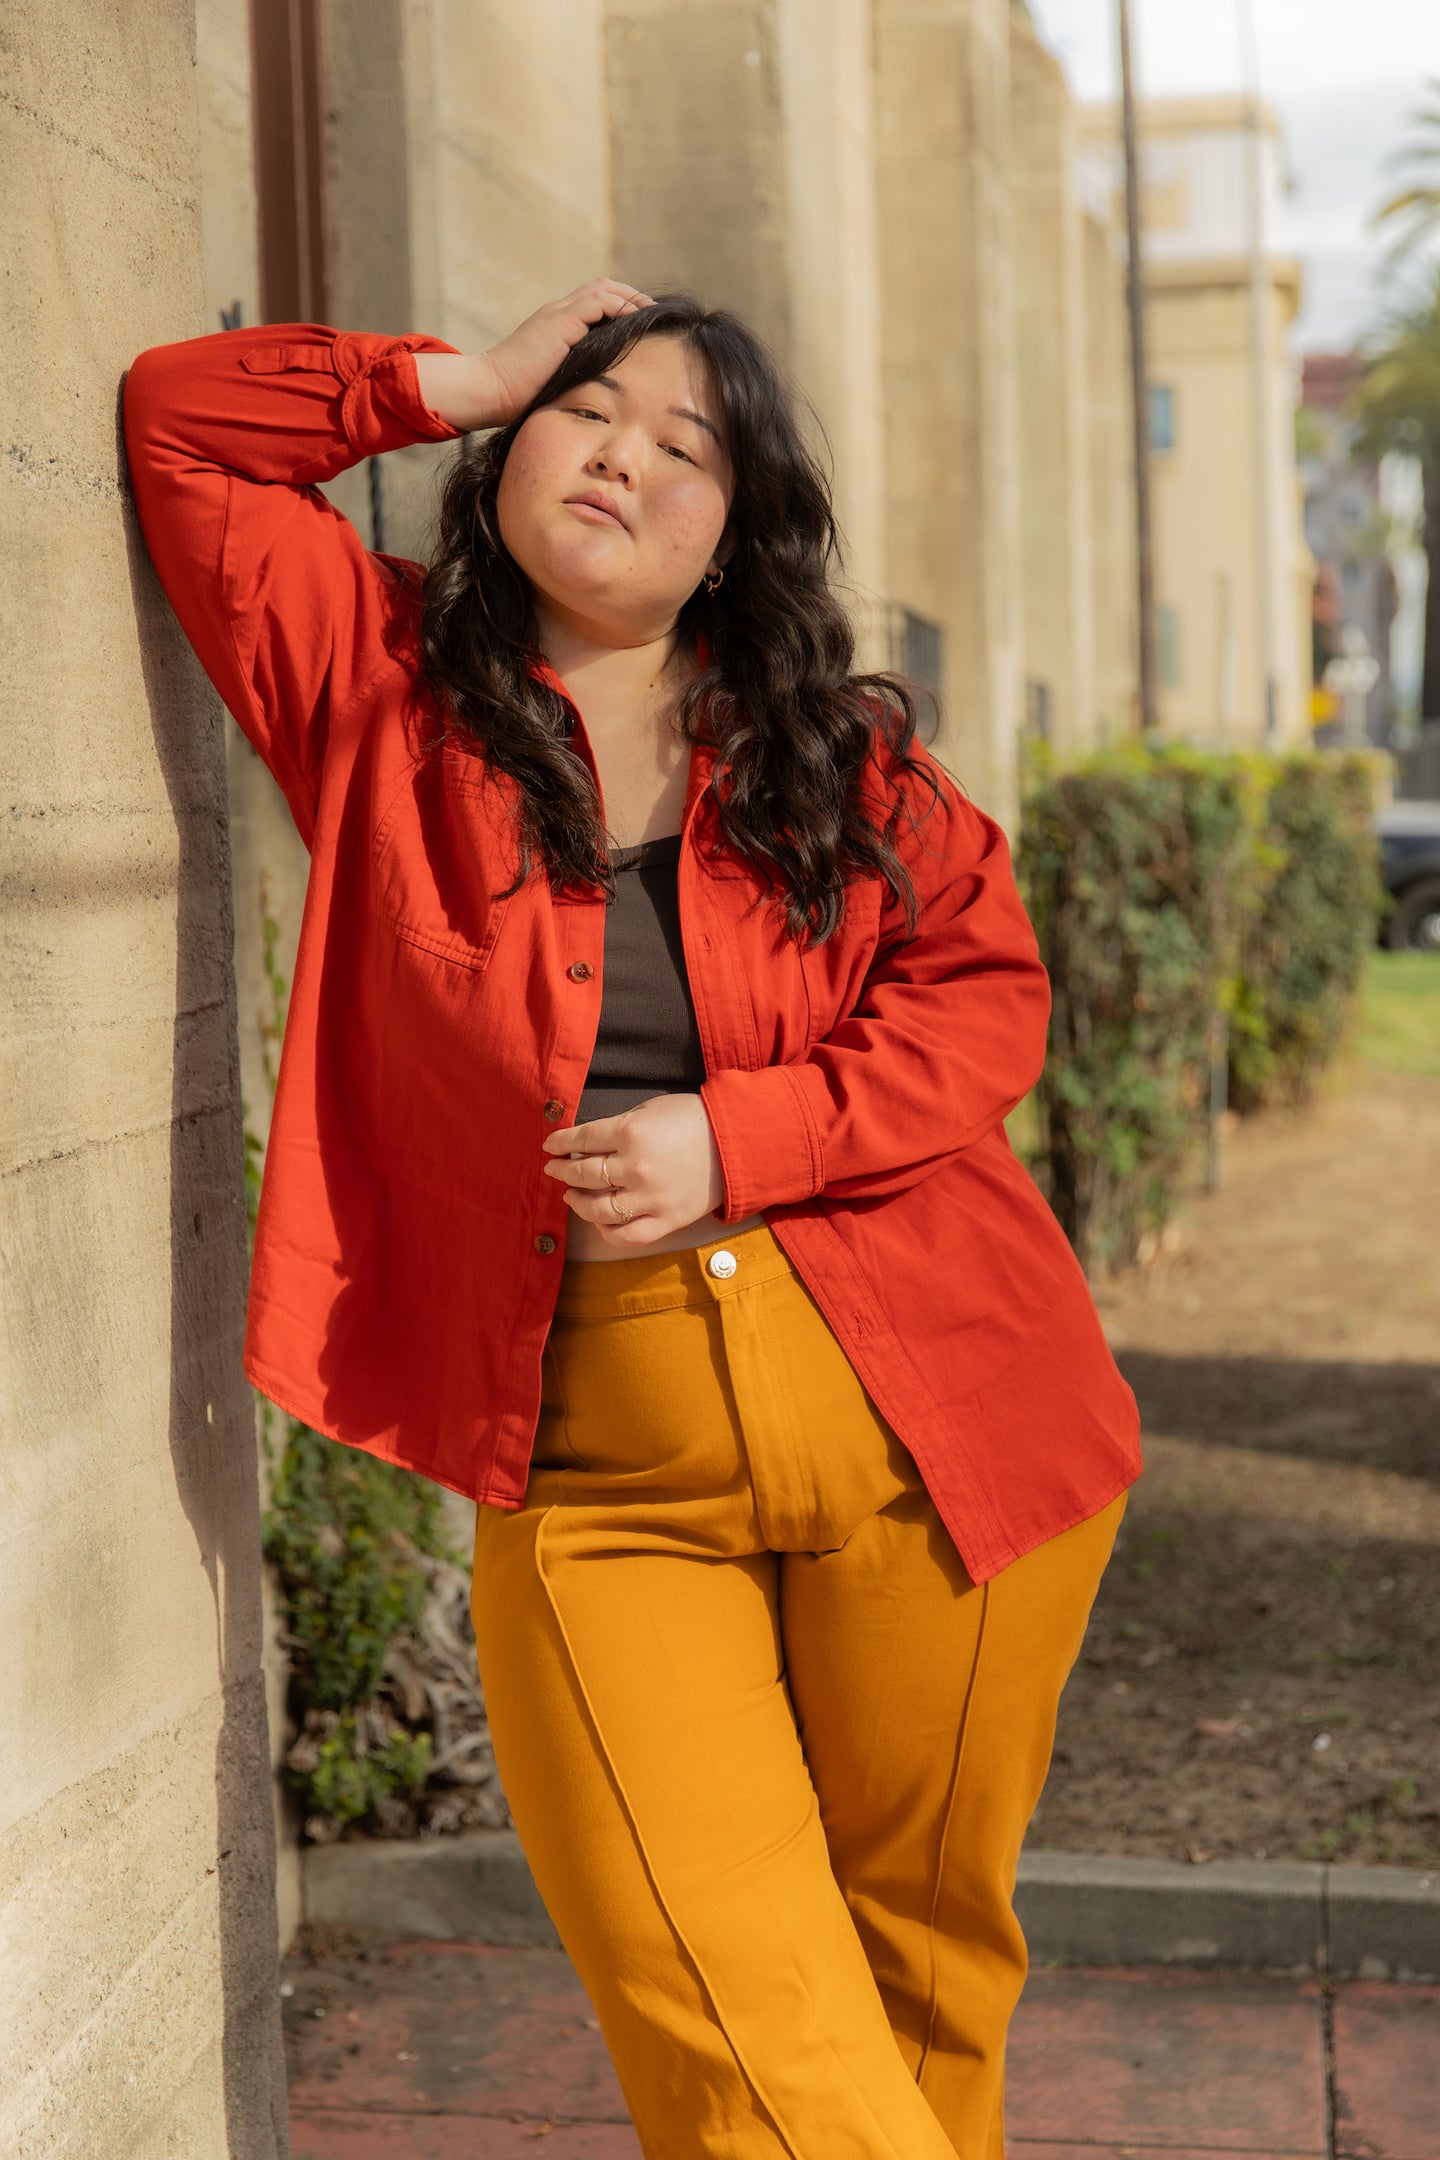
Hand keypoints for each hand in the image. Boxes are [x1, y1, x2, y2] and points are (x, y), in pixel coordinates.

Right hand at [478, 278, 654, 428]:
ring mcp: (557, 314)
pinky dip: (622, 306)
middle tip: (653, 314)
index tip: (641, 325)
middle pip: (601, 287)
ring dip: (631, 298)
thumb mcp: (552, 384)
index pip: (594, 302)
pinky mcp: (560, 322)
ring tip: (652, 314)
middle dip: (631, 297)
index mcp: (555, 325)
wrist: (490, 391)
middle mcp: (557, 313)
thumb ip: (572, 377)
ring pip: (604, 289)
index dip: (620, 307)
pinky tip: (637, 321)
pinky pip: (600, 302)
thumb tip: (598, 395)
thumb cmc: (516, 399)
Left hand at [541, 1093, 724, 1248]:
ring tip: (571, 1196)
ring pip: (596, 1208)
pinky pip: (626, 1235)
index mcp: (630, 1133)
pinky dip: (606, 1230)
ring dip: (577, 1202)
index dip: (559, 1143)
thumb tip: (585, 1142)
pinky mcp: (666, 1220)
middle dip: (562, 1171)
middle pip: (583, 1174)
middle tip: (554, 1169)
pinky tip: (599, 1221)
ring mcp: (650, 1198)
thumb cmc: (693, 1120)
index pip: (580, 1140)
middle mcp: (635, 1167)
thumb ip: (617, 1127)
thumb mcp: (650, 1110)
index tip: (549, 1146)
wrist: (738, 1142)